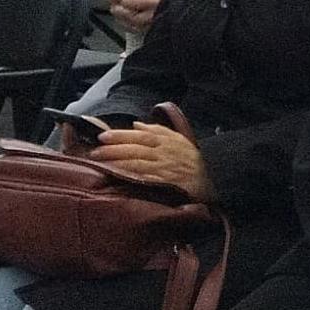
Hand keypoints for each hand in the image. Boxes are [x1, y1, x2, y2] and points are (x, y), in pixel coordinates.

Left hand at [89, 122, 207, 200]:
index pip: (140, 135)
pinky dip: (135, 177)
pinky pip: (149, 179)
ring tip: (101, 162)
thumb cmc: (192, 159)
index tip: (102, 136)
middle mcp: (165, 153)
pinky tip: (121, 176)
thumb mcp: (178, 139)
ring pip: (139, 163)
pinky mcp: (169, 183)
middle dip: (114, 149)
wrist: (214, 178)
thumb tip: (136, 125)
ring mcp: (167, 169)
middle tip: (95, 151)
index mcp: (166, 141)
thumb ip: (157, 131)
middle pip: (136, 148)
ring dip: (119, 162)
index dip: (121, 135)